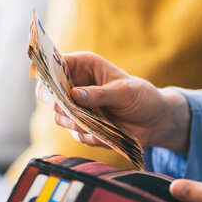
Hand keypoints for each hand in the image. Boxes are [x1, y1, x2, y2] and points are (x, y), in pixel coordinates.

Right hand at [36, 51, 190, 152]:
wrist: (155, 121)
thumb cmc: (142, 97)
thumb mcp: (124, 92)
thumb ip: (100, 94)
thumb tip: (74, 96)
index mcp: (83, 66)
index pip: (54, 65)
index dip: (49, 75)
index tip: (56, 88)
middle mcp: (75, 85)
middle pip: (46, 93)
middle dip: (58, 104)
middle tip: (73, 110)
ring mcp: (76, 108)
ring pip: (58, 116)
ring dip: (75, 123)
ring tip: (99, 123)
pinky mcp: (82, 127)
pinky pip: (75, 134)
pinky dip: (89, 136)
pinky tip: (107, 132)